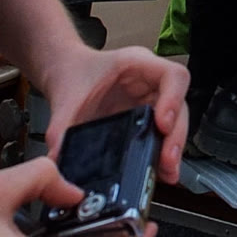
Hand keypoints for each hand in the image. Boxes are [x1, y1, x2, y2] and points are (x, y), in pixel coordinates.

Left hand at [43, 44, 190, 182]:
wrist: (66, 74)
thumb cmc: (74, 74)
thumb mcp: (66, 98)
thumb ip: (61, 128)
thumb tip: (57, 159)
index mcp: (137, 65)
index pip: (173, 76)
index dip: (174, 100)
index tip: (163, 124)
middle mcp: (151, 82)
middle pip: (179, 105)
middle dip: (175, 135)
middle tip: (167, 160)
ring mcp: (151, 100)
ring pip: (175, 123)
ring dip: (172, 148)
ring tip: (166, 172)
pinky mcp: (147, 118)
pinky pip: (162, 134)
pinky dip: (161, 153)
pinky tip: (159, 170)